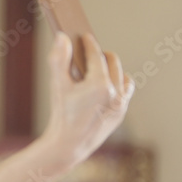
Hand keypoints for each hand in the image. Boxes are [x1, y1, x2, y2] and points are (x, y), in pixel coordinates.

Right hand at [42, 32, 133, 165]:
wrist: (69, 145)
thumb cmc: (61, 114)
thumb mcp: (57, 86)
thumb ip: (59, 59)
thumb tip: (63, 37)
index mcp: (99, 84)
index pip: (96, 55)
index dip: (89, 43)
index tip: (85, 37)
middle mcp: (114, 92)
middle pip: (112, 61)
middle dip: (101, 54)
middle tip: (88, 52)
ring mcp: (120, 103)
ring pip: (122, 75)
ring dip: (112, 69)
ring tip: (97, 69)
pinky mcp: (121, 112)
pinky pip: (125, 90)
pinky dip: (117, 83)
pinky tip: (105, 84)